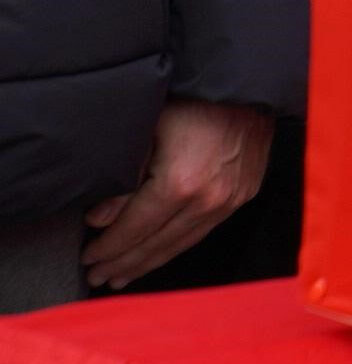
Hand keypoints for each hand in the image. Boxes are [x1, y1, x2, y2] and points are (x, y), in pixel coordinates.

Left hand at [82, 99, 271, 287]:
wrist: (250, 86)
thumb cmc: (194, 101)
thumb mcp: (147, 131)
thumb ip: (123, 180)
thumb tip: (98, 219)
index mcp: (179, 185)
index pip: (134, 229)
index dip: (108, 247)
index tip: (88, 258)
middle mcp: (208, 200)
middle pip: (156, 244)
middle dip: (124, 263)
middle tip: (98, 276)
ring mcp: (229, 201)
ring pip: (181, 244)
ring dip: (149, 262)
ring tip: (124, 275)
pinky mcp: (243, 195)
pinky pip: (203, 231)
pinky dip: (177, 247)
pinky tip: (161, 253)